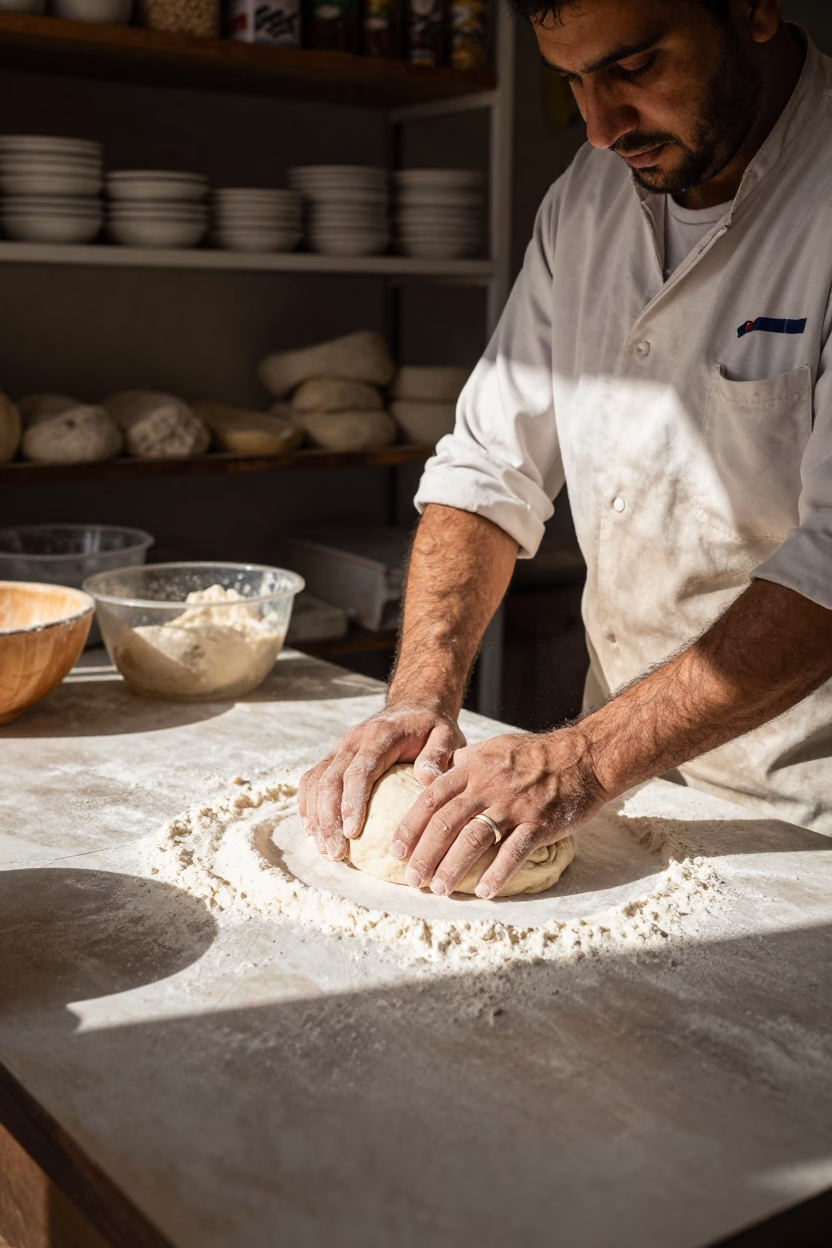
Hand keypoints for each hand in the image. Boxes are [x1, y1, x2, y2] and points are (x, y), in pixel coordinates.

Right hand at [298, 701, 465, 860]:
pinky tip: (315, 833)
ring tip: (325, 850)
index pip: (359, 772)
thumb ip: (438, 754)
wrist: (415, 705)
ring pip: (315, 782)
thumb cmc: (432, 726)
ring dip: (316, 818)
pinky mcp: (334, 757)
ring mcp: (340, 748)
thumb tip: (427, 778)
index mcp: (380, 736)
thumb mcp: (447, 735)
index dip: (352, 803)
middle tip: (336, 853)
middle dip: (328, 819)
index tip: (352, 834)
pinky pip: (312, 781)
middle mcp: (353, 741)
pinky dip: (309, 807)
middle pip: (330, 781)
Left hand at [389, 728, 605, 898]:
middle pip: (446, 823)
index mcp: (473, 768)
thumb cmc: (535, 755)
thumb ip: (464, 764)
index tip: (396, 849)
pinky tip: (483, 891)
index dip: (411, 826)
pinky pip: (513, 852)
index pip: (431, 798)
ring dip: (452, 868)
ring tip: (438, 889)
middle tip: (411, 879)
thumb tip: (435, 775)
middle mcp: (488, 786)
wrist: (583, 757)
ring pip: (473, 839)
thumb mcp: (493, 749)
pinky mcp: (538, 823)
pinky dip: (496, 874)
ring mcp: (513, 806)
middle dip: (424, 854)